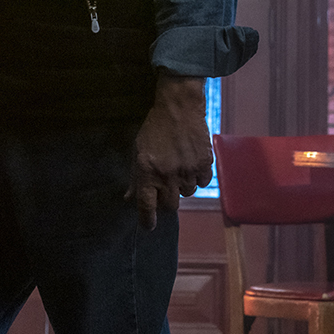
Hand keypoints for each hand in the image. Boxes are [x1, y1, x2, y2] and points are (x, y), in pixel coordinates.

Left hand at [129, 75, 211, 229]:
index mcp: (148, 172)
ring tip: (179, 168)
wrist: (179, 107)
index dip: (148, 220)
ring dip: (182, 187)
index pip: (147, 206)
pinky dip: (198, 178)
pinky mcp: (205, 164)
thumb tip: (128, 198)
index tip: (149, 226)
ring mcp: (188, 170)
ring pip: (188, 194)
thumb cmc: (155, 128)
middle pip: (171, 206)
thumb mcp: (138, 151)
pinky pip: (203, 183)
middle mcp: (168, 175)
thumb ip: (135, 178)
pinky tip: (192, 164)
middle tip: (166, 186)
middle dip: (167, 200)